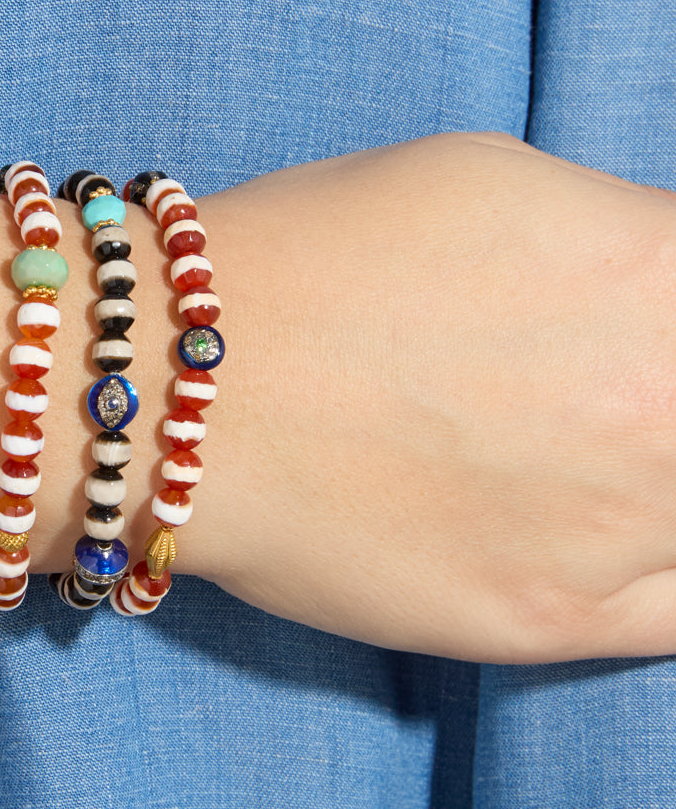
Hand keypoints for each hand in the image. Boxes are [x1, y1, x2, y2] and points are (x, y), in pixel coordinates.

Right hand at [179, 131, 675, 662]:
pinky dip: (673, 565)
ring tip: (591, 448)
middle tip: (613, 392)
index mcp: (663, 275)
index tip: (649, 323)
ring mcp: (619, 532)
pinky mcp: (556, 625)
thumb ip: (627, 236)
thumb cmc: (319, 258)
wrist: (183, 389)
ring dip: (660, 466)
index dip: (671, 300)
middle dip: (662, 387)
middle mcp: (666, 409)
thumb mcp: (498, 182)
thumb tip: (667, 280)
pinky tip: (631, 529)